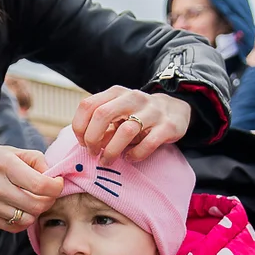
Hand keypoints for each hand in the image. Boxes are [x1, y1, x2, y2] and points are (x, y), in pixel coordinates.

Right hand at [0, 142, 62, 231]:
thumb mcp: (7, 150)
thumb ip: (34, 160)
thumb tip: (52, 174)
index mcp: (6, 165)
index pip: (42, 186)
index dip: (56, 186)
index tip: (56, 182)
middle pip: (38, 206)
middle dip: (49, 200)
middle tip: (47, 193)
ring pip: (27, 219)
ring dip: (36, 212)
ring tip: (32, 200)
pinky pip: (13, 227)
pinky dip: (22, 221)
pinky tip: (20, 209)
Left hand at [72, 87, 191, 163]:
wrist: (174, 110)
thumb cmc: (138, 114)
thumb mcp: (118, 112)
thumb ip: (101, 124)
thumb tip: (87, 143)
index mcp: (116, 93)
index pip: (88, 105)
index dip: (80, 127)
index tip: (82, 142)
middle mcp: (133, 98)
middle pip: (103, 114)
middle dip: (92, 138)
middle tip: (93, 153)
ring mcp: (152, 111)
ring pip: (126, 130)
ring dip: (111, 151)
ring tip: (107, 161)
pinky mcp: (167, 127)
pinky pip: (148, 143)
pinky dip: (135, 155)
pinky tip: (129, 158)